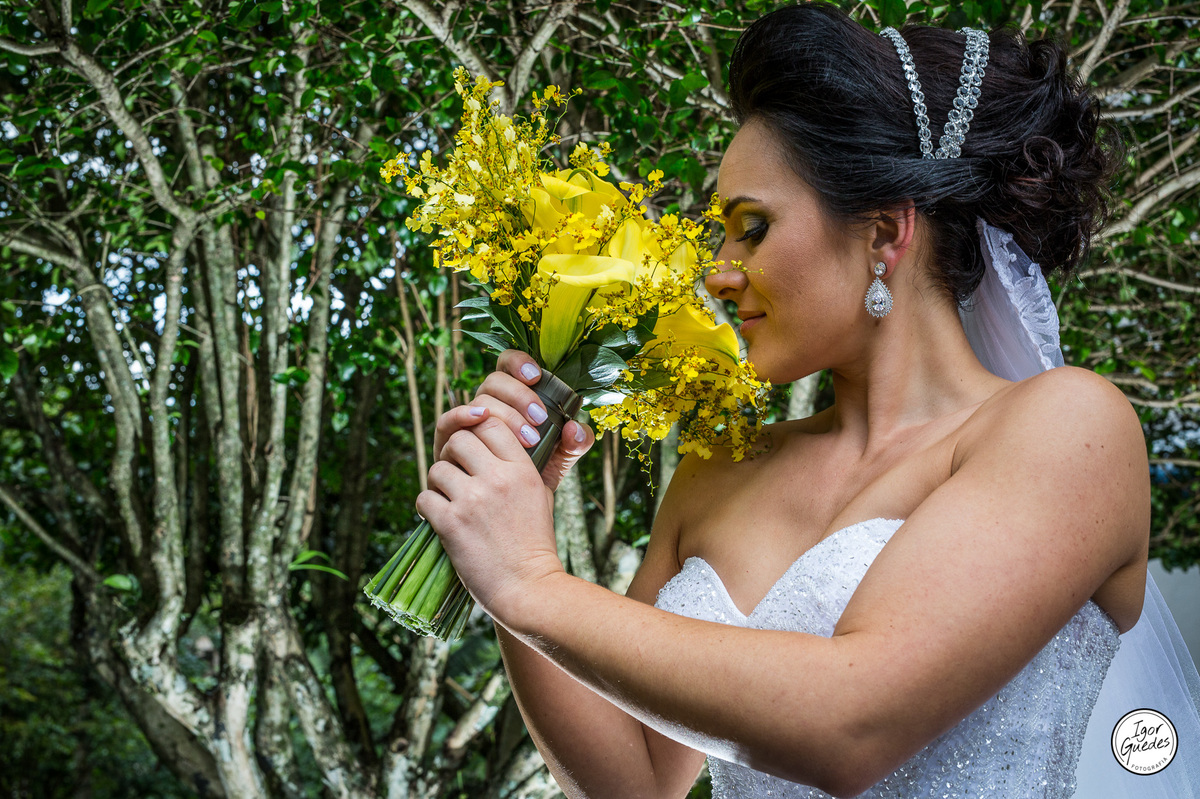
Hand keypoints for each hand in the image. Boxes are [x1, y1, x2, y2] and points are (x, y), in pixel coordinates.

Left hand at [418, 407, 562, 621]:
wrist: (528, 587)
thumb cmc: (534, 542)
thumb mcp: (541, 494)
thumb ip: (522, 465)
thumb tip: (498, 439)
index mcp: (522, 469)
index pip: (491, 424)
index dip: (477, 432)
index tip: (474, 451)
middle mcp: (498, 478)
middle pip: (459, 439)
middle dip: (452, 455)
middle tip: (456, 475)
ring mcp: (473, 500)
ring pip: (438, 468)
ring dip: (438, 482)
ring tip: (448, 500)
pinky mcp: (452, 523)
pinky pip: (424, 498)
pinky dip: (428, 508)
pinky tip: (439, 518)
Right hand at [433, 350, 595, 490]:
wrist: (506, 519)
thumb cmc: (530, 483)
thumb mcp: (558, 463)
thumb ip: (573, 445)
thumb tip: (575, 428)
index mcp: (511, 402)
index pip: (508, 367)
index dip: (519, 363)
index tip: (537, 376)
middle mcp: (488, 407)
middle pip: (494, 382)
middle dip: (519, 396)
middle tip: (540, 420)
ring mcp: (466, 424)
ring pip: (478, 400)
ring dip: (503, 413)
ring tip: (527, 438)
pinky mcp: (447, 443)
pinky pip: (448, 421)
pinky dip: (463, 415)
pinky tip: (480, 421)